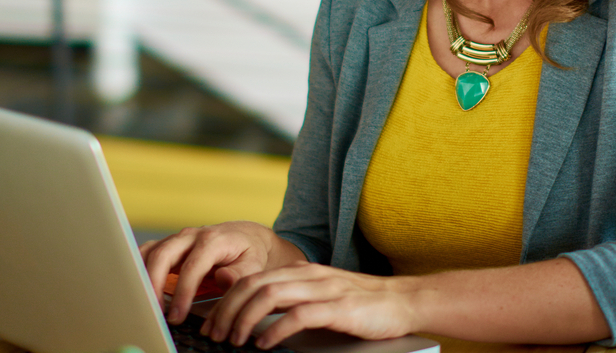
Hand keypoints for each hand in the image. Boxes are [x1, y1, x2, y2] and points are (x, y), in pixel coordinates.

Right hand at [140, 221, 303, 324]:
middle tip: (155, 312)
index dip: (182, 292)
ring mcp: (178, 239)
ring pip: (150, 252)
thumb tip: (223, 279)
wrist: (246, 236)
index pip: (192, 267)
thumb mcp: (253, 264)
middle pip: (164, 255)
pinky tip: (136, 288)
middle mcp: (192, 235)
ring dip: (142, 277)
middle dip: (154, 285)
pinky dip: (137, 268)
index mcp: (213, 240)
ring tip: (143, 304)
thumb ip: (240, 274)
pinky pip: (146, 253)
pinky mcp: (169, 245)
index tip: (177, 315)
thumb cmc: (249, 252)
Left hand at [200, 262, 416, 348]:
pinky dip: (276, 330)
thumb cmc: (361, 304)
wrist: (403, 301)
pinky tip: (264, 344)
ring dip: (245, 319)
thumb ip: (292, 297)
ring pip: (270, 295)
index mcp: (302, 271)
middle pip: (254, 284)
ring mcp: (324, 289)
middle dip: (227, 311)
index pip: (252, 279)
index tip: (211, 324)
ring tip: (234, 340)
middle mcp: (309, 275)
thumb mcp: (320, 294)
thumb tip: (255, 312)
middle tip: (214, 335)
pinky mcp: (339, 308)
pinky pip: (299, 315)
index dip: (226, 301)